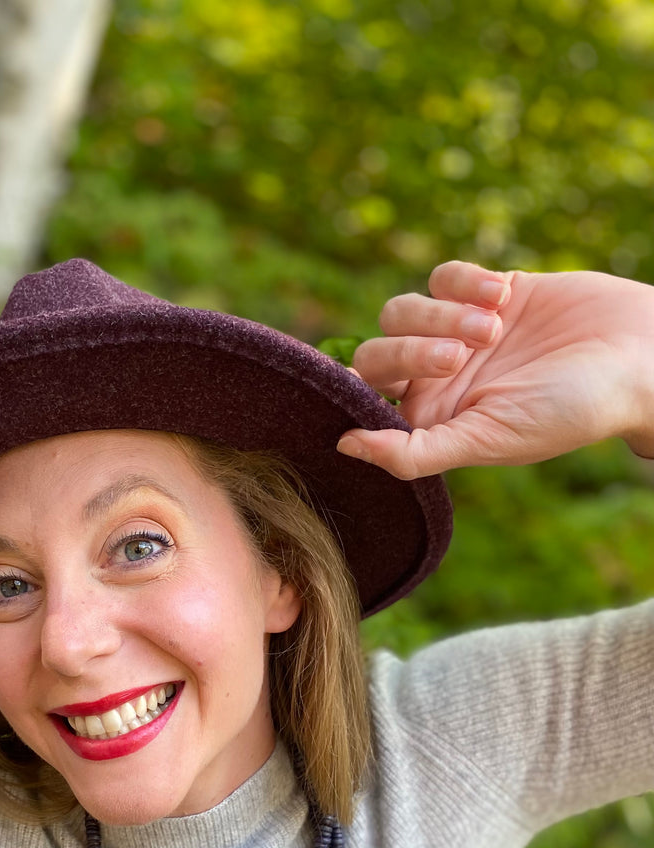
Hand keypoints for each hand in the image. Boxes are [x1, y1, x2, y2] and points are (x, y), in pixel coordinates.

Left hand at [339, 262, 653, 478]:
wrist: (640, 357)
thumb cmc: (568, 412)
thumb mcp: (485, 440)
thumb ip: (413, 451)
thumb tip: (343, 446)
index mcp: (431, 421)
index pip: (364, 399)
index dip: (356, 386)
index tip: (369, 381)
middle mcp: (438, 380)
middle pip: (376, 352)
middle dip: (410, 348)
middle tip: (462, 356)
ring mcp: (458, 333)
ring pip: (402, 310)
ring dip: (441, 314)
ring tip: (494, 325)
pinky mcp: (486, 291)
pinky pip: (443, 275)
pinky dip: (464, 281)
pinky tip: (503, 295)